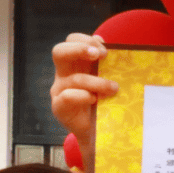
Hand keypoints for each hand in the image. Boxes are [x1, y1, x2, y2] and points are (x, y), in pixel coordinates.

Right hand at [50, 33, 118, 153]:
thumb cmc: (104, 103)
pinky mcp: (59, 107)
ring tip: (114, 88)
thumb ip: (105, 62)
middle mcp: (64, 74)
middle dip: (79, 49)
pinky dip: (82, 96)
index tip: (105, 49)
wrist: (98, 133)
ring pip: (74, 78)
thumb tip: (101, 39)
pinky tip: (94, 99)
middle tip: (100, 54)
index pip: (71, 41)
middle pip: (59, 51)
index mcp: (74, 63)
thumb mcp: (107, 80)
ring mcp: (60, 90)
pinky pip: (67, 97)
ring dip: (97, 82)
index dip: (85, 39)